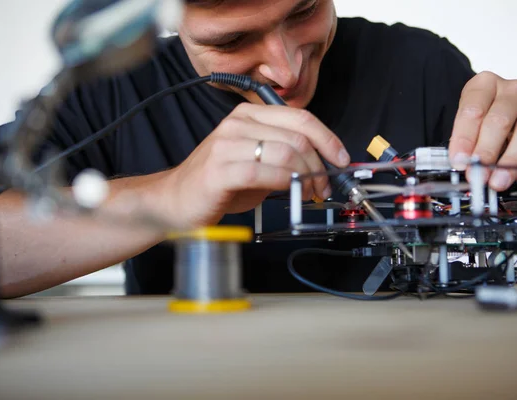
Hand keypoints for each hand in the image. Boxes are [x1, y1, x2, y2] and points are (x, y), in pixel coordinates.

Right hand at [164, 103, 350, 226]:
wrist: (175, 199)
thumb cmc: (219, 182)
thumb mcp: (257, 161)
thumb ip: (285, 156)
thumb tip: (323, 163)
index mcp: (248, 116)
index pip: (300, 117)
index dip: (327, 138)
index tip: (341, 159)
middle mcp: (238, 124)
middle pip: (297, 136)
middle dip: (320, 165)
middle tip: (324, 186)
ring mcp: (227, 145)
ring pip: (286, 153)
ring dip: (307, 177)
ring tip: (310, 193)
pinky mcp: (220, 170)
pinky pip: (265, 172)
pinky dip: (287, 183)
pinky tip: (292, 192)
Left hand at [448, 71, 516, 190]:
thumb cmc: (487, 122)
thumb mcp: (470, 125)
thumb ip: (465, 142)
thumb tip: (462, 164)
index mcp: (485, 84)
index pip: (473, 110)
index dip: (464, 139)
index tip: (459, 161)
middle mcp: (512, 90)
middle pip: (499, 122)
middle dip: (487, 153)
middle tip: (479, 175)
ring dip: (510, 163)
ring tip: (498, 181)